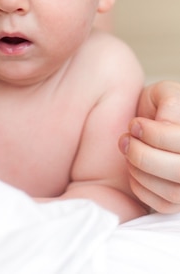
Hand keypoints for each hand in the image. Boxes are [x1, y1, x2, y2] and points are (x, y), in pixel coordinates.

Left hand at [119, 81, 179, 213]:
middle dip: (144, 156)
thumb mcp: (165, 93)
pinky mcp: (178, 201)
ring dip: (141, 172)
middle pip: (179, 171)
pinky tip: (132, 168)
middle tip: (126, 140)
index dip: (155, 135)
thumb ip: (170, 104)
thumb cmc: (160, 105)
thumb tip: (167, 126)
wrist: (151, 120)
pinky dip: (141, 187)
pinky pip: (163, 205)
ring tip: (127, 152)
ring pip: (173, 193)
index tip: (135, 125)